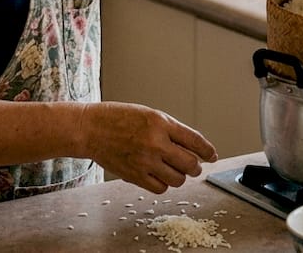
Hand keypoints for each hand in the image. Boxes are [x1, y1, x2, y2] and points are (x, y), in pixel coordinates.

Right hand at [76, 102, 217, 193]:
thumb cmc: (118, 118)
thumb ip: (170, 130)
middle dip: (196, 167)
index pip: (195, 141)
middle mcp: (155, 143)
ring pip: (177, 179)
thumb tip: (193, 147)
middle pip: (190, 164)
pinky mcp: (135, 175)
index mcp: (160, 123)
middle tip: (193, 166)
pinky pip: (160, 188)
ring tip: (172, 169)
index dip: (208, 151)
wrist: (90, 129)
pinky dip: (163, 184)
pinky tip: (159, 175)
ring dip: (179, 176)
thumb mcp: (149, 115)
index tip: (212, 156)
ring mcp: (145, 161)